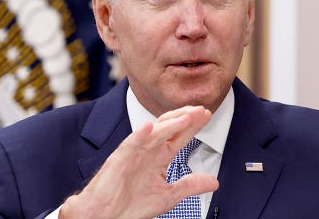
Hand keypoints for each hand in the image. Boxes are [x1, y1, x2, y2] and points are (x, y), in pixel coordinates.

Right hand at [59, 106, 218, 218]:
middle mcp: (148, 151)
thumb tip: (213, 182)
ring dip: (171, 123)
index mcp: (158, 157)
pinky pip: (130, 144)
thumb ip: (190, 185)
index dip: (193, 126)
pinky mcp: (119, 160)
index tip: (207, 115)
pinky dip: (140, 135)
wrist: (105, 217)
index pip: (179, 136)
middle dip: (185, 118)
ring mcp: (134, 153)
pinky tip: (151, 127)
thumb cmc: (130, 206)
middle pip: (169, 128)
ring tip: (187, 116)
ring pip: (153, 132)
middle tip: (201, 110)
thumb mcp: (169, 195)